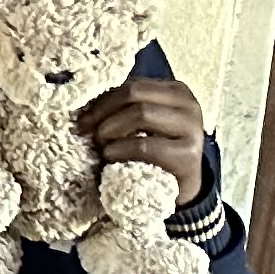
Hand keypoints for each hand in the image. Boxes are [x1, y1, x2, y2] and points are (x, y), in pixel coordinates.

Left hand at [78, 73, 207, 194]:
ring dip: (110, 130)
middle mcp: (188, 105)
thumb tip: (84, 102)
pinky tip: (110, 157)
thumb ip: (122, 109)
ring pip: (141, 114)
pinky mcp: (187, 155)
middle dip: (103, 112)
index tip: (82, 116)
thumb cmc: (153, 152)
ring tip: (100, 145)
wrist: (179, 188)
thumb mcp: (140, 125)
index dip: (102, 99)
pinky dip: (120, 149)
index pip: (132, 84)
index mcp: (175, 92)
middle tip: (85, 130)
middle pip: (134, 94)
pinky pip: (144, 145)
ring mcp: (192, 128)